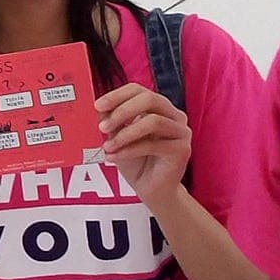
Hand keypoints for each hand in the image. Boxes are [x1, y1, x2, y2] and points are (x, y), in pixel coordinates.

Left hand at [95, 83, 191, 207]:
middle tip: (102, 126)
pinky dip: (128, 150)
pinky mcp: (182, 149)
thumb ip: (111, 121)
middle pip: (150, 99)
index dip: (117, 95)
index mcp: (157, 106)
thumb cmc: (135, 160)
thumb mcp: (117, 136)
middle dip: (122, 111)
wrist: (151, 189)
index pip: (138, 90)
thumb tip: (99, 109)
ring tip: (107, 146)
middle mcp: (173, 115)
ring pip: (153, 121)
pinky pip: (153, 145)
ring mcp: (181, 131)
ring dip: (125, 134)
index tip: (97, 106)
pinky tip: (113, 158)